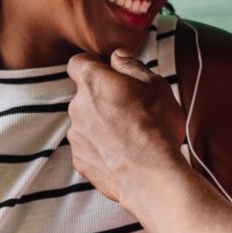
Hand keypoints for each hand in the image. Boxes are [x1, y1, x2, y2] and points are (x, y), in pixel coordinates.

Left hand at [66, 50, 188, 204]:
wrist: (151, 176)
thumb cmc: (156, 126)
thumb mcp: (154, 84)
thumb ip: (130, 65)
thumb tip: (117, 56)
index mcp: (93, 82)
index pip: (78, 63)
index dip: (93, 66)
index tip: (110, 74)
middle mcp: (77, 107)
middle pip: (84, 96)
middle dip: (102, 99)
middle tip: (131, 110)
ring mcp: (76, 136)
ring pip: (86, 122)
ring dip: (101, 125)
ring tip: (130, 136)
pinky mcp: (79, 160)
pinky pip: (88, 147)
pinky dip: (101, 148)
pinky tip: (123, 154)